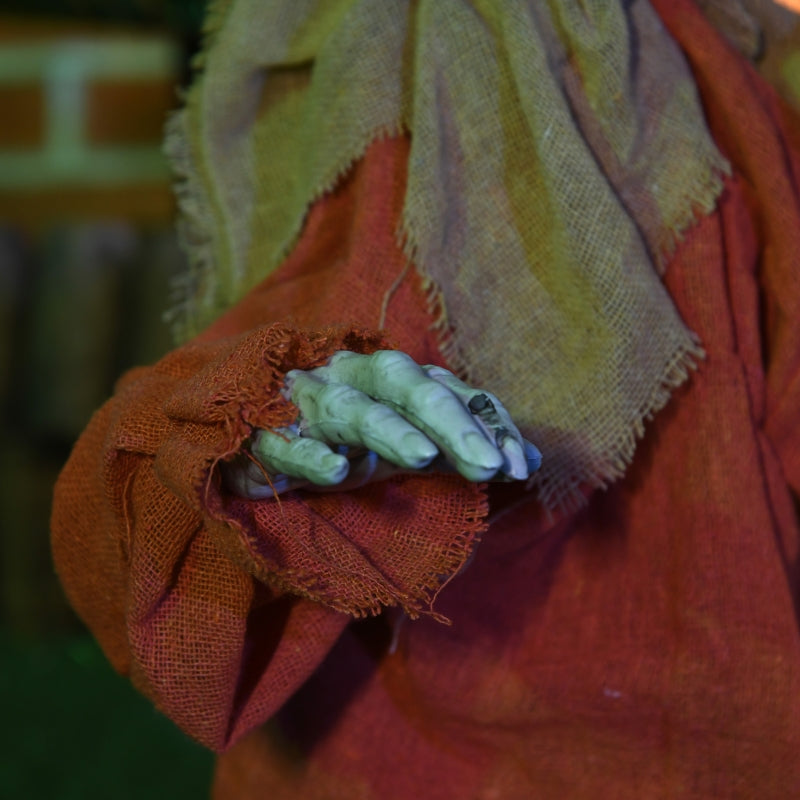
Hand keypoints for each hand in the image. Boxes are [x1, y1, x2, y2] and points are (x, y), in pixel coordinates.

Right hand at [222, 350, 540, 498]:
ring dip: (388, 429)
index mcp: (392, 379)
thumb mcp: (406, 445)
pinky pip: (286, 441)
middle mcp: (354, 378)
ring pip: (351, 406)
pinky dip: (310, 454)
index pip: (451, 390)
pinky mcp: (264, 434)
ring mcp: (308, 402)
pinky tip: (336, 472)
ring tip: (424, 457)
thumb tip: (529, 462)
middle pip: (406, 385)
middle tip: (490, 465)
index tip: (520, 466)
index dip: (487, 423)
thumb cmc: (343, 441)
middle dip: (451, 423)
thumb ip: (460, 448)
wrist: (253, 438)